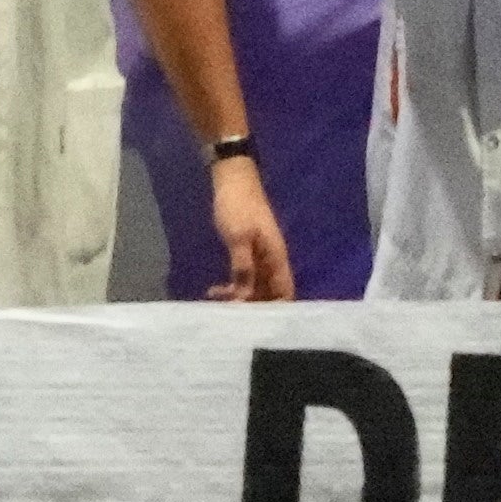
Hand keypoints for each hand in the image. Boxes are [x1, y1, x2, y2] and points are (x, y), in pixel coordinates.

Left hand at [196, 154, 294, 302]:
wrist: (232, 178)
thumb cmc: (238, 205)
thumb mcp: (239, 237)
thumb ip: (243, 267)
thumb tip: (244, 297)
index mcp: (277, 258)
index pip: (285, 293)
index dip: (275, 311)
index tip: (254, 323)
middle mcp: (272, 261)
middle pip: (269, 295)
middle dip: (251, 308)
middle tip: (226, 315)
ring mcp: (260, 257)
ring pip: (255, 288)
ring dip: (239, 298)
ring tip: (216, 301)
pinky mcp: (247, 253)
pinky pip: (244, 278)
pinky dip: (233, 286)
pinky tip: (215, 290)